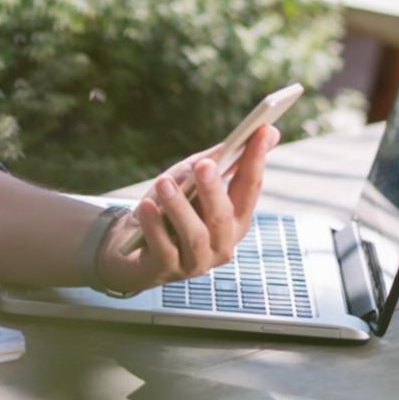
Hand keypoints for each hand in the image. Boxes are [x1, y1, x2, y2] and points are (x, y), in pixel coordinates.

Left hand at [94, 124, 278, 292]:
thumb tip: (267, 131)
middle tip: (203, 165)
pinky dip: (154, 225)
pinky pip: (163, 247)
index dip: (256, 159)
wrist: (131, 249)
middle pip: (223, 216)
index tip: (262, 130)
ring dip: (179, 206)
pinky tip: (145, 206)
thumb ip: (221, 158)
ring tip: (163, 182)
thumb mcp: (192, 179)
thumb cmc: (168, 209)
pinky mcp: (167, 269)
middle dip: (214, 189)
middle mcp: (222, 244)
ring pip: (194, 234)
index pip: (250, 188)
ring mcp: (196, 261)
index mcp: (235, 220)